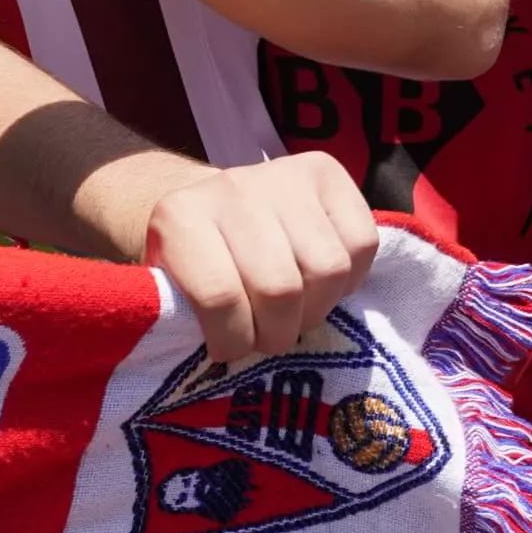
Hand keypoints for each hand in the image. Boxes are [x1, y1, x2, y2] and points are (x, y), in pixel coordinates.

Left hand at [126, 150, 383, 365]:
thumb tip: (222, 359)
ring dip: (315, 311)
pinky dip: (348, 280)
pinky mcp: (327, 173)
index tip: (231, 351)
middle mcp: (233, 189)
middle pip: (280, 288)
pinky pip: (361, 244)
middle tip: (269, 339)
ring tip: (295, 315)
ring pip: (327, 269)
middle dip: (278, 333)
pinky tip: (320, 284)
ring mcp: (284, 176)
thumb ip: (183, 317)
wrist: (215, 203)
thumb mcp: (170, 287)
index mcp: (179, 218)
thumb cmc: (193, 261)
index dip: (233, 339)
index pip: (218, 296)